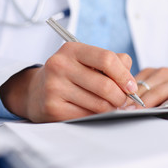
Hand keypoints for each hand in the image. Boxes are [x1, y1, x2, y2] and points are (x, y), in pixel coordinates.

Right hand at [0, 42, 137, 121]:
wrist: (35, 91)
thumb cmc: (69, 74)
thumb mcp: (87, 60)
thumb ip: (113, 62)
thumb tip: (131, 82)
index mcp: (72, 50)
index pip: (107, 59)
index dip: (125, 75)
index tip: (131, 87)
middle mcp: (60, 65)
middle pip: (105, 85)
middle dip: (121, 97)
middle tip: (124, 101)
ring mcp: (54, 87)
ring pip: (99, 104)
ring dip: (112, 108)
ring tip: (111, 106)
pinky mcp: (52, 108)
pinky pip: (88, 116)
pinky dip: (98, 116)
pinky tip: (96, 112)